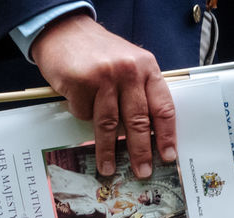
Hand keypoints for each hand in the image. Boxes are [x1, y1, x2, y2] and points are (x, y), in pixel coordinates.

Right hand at [32, 13, 175, 178]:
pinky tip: (79, 105)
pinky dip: (82, 115)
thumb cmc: (99, 53)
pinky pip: (84, 113)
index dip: (166, 135)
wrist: (64, 30)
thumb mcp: (128, 65)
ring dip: (108, 150)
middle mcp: (129, 71)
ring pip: (110, 124)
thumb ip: (139, 92)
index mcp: (147, 67)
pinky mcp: (81, 82)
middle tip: (143, 171)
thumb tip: (147, 136)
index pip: (163, 107)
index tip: (168, 156)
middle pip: (138, 120)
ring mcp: (104, 76)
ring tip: (109, 168)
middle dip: (141, 152)